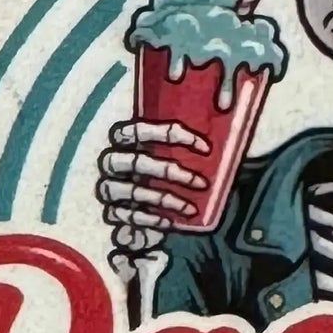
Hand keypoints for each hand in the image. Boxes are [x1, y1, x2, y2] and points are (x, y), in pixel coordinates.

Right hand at [96, 118, 209, 280]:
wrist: (140, 207)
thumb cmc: (161, 172)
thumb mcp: (173, 150)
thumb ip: (187, 136)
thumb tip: (223, 110)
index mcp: (124, 138)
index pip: (139, 130)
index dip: (170, 135)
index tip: (205, 147)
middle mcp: (112, 161)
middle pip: (137, 162)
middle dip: (171, 172)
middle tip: (201, 183)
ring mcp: (109, 187)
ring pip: (133, 191)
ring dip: (166, 200)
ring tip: (191, 209)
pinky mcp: (112, 212)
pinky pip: (129, 216)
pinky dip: (152, 219)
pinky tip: (170, 222)